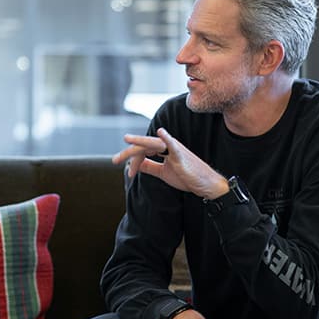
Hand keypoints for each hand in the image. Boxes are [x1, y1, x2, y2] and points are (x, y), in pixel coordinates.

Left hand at [113, 128, 227, 199]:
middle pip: (143, 146)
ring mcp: (174, 149)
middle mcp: (167, 146)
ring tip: (126, 141)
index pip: (143, 151)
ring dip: (138, 144)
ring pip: (152, 143)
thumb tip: (136, 164)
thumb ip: (150, 167)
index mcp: (162, 150)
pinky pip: (173, 145)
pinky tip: (160, 133)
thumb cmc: (186, 177)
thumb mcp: (163, 172)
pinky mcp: (181, 155)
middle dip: (128, 152)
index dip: (133, 161)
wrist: (205, 184)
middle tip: (114, 160)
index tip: (129, 174)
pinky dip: (166, 138)